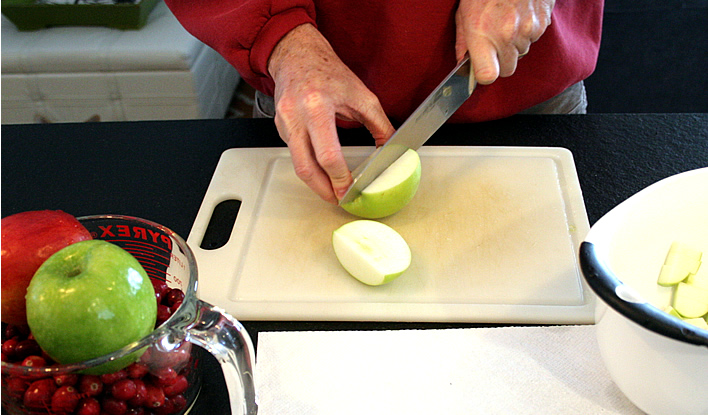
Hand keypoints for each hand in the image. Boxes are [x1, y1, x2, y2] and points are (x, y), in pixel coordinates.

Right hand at [268, 24, 394, 204]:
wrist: (297, 55)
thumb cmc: (327, 71)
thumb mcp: (361, 95)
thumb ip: (379, 124)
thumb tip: (393, 149)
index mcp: (317, 107)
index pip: (328, 154)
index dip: (340, 178)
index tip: (350, 190)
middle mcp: (296, 116)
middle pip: (306, 168)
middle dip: (324, 190)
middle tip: (340, 200)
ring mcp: (284, 123)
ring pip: (297, 165)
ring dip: (315, 183)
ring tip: (332, 192)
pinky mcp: (279, 128)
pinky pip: (294, 153)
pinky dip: (309, 166)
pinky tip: (321, 171)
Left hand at [455, 0, 554, 84]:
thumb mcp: (464, 12)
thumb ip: (463, 40)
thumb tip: (462, 61)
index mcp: (483, 33)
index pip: (488, 75)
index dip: (485, 76)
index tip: (483, 70)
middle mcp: (506, 35)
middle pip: (507, 69)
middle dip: (500, 62)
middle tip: (494, 45)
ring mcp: (527, 29)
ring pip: (521, 53)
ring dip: (514, 45)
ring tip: (506, 22)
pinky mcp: (542, 23)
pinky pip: (533, 39)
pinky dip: (527, 32)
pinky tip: (519, 15)